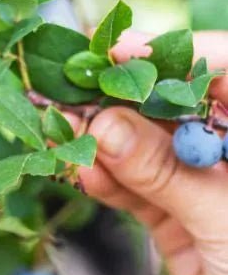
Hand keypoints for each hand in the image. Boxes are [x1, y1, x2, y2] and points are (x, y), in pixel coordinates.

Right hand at [79, 31, 227, 274]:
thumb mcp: (221, 218)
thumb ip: (162, 171)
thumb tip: (104, 127)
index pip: (226, 75)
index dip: (174, 58)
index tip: (119, 52)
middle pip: (175, 112)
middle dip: (124, 103)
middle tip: (72, 96)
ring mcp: (206, 190)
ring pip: (147, 152)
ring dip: (104, 146)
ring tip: (63, 136)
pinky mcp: (178, 223)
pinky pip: (136, 192)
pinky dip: (107, 183)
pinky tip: (81, 173)